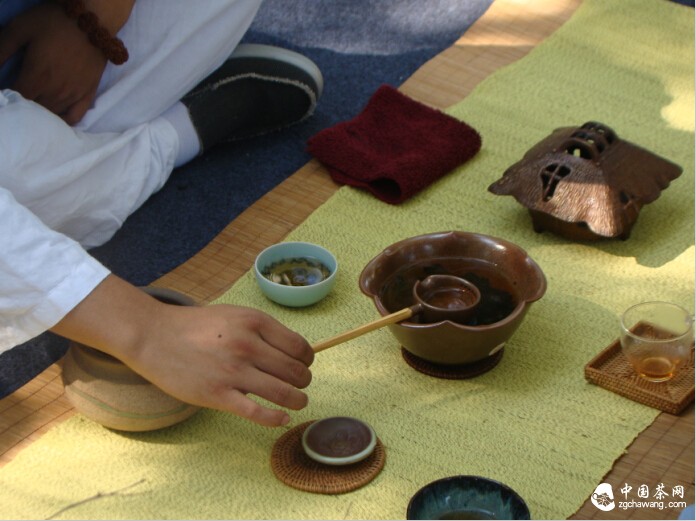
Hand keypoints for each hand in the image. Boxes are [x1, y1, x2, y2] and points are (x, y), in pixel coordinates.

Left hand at [0, 1, 133, 123]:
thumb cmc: (54, 22)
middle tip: (21, 95)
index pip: (16, 98)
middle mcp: (55, 91)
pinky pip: (74, 118)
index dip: (8, 96)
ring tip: (34, 104)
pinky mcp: (87, 95)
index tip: (7, 90)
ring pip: (51, 114)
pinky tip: (54, 116)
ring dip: (40, 112)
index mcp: (36, 77)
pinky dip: (62, 121)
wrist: (92, 21)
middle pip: (33, 109)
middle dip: (24, 104)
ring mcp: (73, 95)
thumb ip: (1, 50)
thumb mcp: (20, 29)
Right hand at [134, 302, 314, 426]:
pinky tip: (282, 418)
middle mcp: (248, 345)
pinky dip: (276, 418)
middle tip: (300, 384)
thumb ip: (262, 330)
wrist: (154, 336)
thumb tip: (293, 351)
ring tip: (298, 402)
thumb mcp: (235, 315)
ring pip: (284, 393)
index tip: (304, 364)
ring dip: (298, 400)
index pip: (299, 347)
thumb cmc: (196, 326)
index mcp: (254, 322)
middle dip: (304, 381)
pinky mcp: (218, 395)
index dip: (307, 359)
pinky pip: (257, 412)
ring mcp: (233, 371)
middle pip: (296, 371)